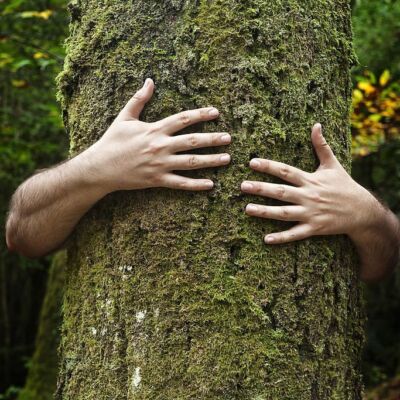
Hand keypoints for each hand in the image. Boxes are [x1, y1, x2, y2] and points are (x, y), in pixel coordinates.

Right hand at [82, 78, 231, 192]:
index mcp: (154, 129)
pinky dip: (196, 185)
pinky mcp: (157, 180)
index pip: (183, 119)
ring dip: (211, 161)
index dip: (201, 114)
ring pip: (191, 162)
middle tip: (229, 138)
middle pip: (192, 141)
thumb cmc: (112, 141)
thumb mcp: (124, 117)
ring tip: (227, 159)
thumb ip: (138, 99)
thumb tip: (149, 80)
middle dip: (213, 139)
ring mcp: (160, 164)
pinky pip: (180, 183)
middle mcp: (160, 146)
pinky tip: (210, 184)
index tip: (216, 112)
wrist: (100, 168)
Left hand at [241, 123, 377, 244]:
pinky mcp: (314, 228)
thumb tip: (316, 125)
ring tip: (247, 209)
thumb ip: (321, 146)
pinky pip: (295, 234)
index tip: (252, 162)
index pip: (286, 171)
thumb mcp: (333, 164)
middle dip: (261, 189)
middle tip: (242, 186)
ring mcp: (311, 213)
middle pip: (281, 192)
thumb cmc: (344, 185)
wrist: (362, 210)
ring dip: (265, 212)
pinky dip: (282, 238)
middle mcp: (309, 196)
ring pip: (284, 213)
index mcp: (310, 180)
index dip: (269, 166)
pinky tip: (266, 239)